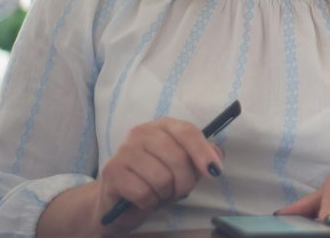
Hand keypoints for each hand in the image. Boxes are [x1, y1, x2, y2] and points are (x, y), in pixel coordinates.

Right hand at [95, 117, 224, 230]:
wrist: (121, 202)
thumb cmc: (156, 181)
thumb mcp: (183, 169)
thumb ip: (202, 158)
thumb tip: (217, 155)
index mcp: (163, 126)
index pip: (187, 131)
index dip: (203, 152)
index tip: (215, 171)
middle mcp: (141, 132)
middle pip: (177, 157)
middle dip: (185, 182)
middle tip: (179, 191)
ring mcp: (124, 150)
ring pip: (161, 178)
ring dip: (166, 194)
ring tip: (159, 193)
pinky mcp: (112, 171)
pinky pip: (144, 192)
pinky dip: (149, 202)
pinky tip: (144, 200)